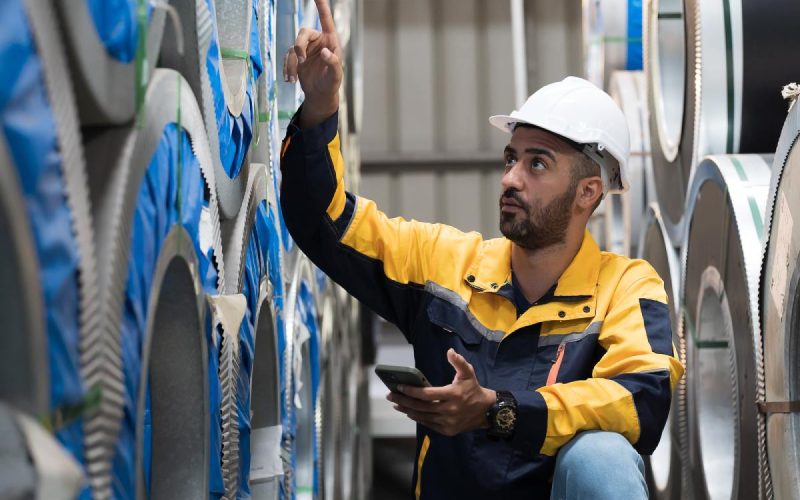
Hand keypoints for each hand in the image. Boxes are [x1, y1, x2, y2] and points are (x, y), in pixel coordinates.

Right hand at [283, 0, 342, 127]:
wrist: (320, 95)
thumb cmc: (331, 84)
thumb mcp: (335, 76)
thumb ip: (333, 63)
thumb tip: (324, 51)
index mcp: (330, 41)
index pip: (325, 20)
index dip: (321, 6)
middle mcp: (317, 41)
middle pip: (303, 33)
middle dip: (299, 45)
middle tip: (300, 60)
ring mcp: (306, 49)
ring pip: (293, 46)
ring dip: (291, 62)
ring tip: (294, 79)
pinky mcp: (296, 57)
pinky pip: (287, 57)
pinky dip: (287, 68)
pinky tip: (290, 80)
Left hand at [387, 348, 495, 436]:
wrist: (486, 411)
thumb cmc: (474, 389)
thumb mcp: (468, 373)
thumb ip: (459, 362)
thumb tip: (449, 351)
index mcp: (453, 395)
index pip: (427, 394)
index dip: (412, 391)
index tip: (399, 386)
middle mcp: (450, 410)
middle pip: (421, 407)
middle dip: (404, 401)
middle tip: (391, 396)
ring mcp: (448, 422)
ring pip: (423, 417)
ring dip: (408, 411)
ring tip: (396, 404)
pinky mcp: (448, 430)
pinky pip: (429, 424)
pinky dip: (418, 419)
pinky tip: (410, 412)